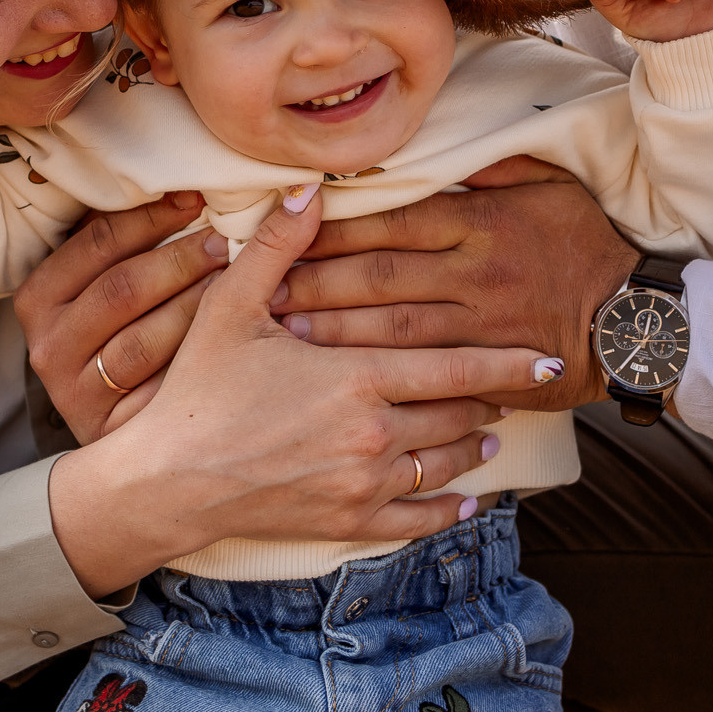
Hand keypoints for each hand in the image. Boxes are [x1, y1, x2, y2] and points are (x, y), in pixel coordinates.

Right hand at [18, 192, 228, 443]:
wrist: (107, 427)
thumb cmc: (112, 334)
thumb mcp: (98, 285)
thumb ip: (121, 242)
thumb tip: (178, 186)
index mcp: (38, 299)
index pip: (97, 244)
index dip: (150, 217)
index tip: (196, 198)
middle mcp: (47, 346)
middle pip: (121, 289)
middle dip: (180, 259)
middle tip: (225, 241)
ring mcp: (74, 392)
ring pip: (143, 340)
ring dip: (195, 305)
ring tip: (235, 280)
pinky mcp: (109, 427)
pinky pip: (161, 387)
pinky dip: (199, 358)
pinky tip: (230, 334)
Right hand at [46, 186, 559, 594]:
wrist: (167, 481)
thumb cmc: (196, 391)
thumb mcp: (232, 308)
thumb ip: (279, 247)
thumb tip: (309, 190)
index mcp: (356, 376)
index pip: (454, 367)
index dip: (505, 362)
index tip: (545, 357)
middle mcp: (372, 434)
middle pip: (454, 414)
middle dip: (489, 399)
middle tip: (514, 387)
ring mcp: (363, 484)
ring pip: (441, 464)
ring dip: (471, 448)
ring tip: (490, 435)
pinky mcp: (346, 521)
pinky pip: (414, 520)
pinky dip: (445, 510)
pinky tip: (464, 503)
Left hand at [272, 173, 636, 410]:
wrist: (637, 322)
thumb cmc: (587, 247)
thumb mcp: (551, 186)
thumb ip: (495, 165)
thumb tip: (443, 144)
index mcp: (483, 221)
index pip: (394, 220)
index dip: (337, 227)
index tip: (291, 228)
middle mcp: (474, 272)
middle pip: (379, 274)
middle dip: (316, 279)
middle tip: (263, 286)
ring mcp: (479, 325)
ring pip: (389, 326)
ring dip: (331, 328)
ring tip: (281, 328)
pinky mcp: (486, 368)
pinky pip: (420, 371)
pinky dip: (374, 371)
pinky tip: (334, 373)